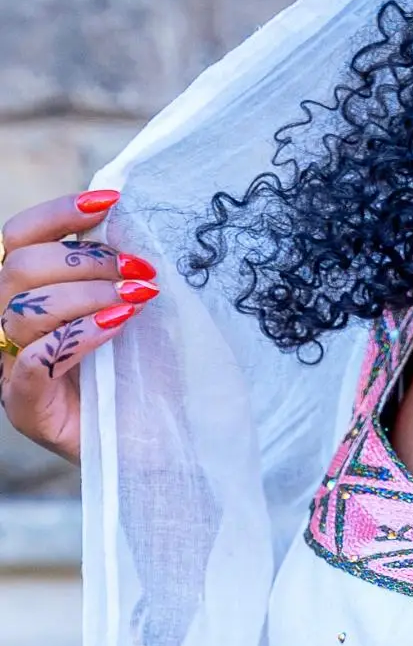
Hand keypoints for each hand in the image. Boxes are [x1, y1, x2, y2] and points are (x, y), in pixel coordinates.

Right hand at [0, 190, 157, 459]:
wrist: (165, 444)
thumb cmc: (149, 373)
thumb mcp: (135, 305)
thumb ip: (119, 266)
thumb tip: (126, 214)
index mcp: (26, 300)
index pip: (15, 239)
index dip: (57, 213)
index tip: (110, 201)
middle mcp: (8, 334)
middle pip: (16, 269)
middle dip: (84, 259)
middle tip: (139, 270)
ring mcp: (11, 375)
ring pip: (21, 310)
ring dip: (87, 294)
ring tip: (136, 298)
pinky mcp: (28, 412)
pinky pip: (35, 364)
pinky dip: (80, 335)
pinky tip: (119, 325)